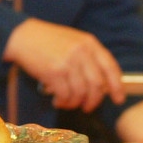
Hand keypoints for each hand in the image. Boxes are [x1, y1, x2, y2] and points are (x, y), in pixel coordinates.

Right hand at [4, 19, 124, 111]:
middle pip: (97, 85)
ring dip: (75, 103)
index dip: (117, 86)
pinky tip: (58, 100)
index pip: (110, 67)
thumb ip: (89, 58)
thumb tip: (103, 84)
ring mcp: (68, 62)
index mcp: (89, 43)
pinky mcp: (54, 72)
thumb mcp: (74, 42)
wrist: (23, 36)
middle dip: (94, 101)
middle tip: (87, 107)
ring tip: (67, 102)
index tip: (118, 98)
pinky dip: (63, 102)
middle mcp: (81, 52)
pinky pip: (65, 95)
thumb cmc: (49, 41)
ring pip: (81, 93)